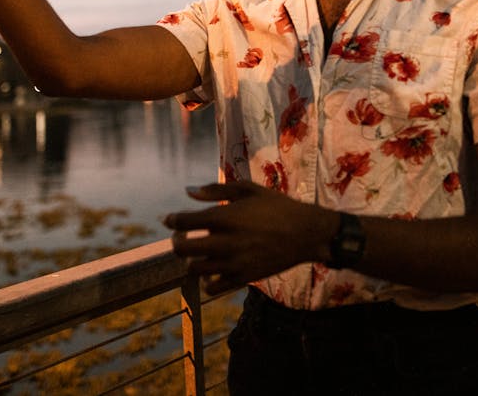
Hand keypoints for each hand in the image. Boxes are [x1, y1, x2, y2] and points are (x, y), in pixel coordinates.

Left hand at [164, 181, 332, 294]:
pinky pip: (212, 288)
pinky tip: (213, 270)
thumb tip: (188, 190)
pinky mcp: (242, 279)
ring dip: (192, 260)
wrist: (305, 233)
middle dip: (177, 242)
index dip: (172, 220)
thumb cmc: (276, 206)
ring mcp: (233, 264)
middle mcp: (224, 243)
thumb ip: (215, 190)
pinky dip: (207, 281)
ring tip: (199, 253)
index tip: (172, 220)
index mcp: (224, 218)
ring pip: (195, 270)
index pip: (182, 222)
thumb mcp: (248, 190)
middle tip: (182, 237)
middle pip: (182, 250)